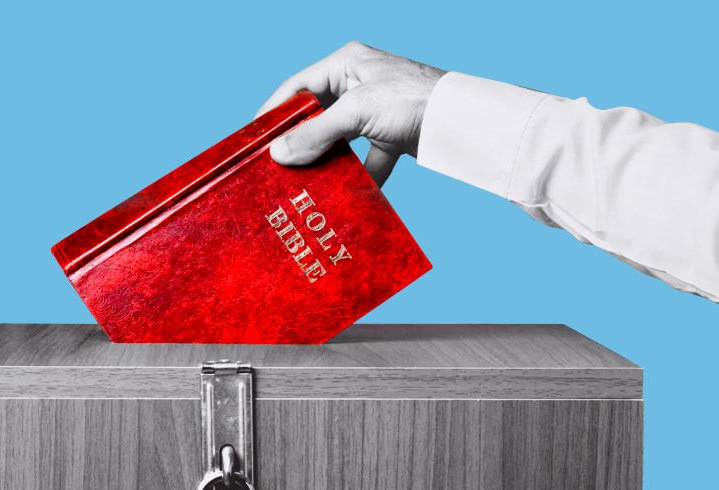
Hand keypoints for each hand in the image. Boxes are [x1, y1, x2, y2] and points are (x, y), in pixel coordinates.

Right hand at [257, 42, 444, 185]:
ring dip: (326, 161)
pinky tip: (347, 194)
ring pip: (340, 139)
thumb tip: (278, 154)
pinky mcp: (393, 135)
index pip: (298, 86)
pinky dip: (358, 177)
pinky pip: (366, 159)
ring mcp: (376, 110)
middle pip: (317, 115)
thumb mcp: (357, 112)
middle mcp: (359, 83)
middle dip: (299, 141)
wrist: (464, 122)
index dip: (275, 111)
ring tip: (303, 181)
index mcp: (347, 63)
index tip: (255, 137)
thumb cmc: (413, 99)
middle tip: (274, 164)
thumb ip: (316, 133)